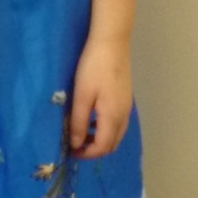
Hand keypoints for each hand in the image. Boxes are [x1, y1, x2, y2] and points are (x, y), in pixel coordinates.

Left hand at [68, 37, 132, 158]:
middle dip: (94, 150)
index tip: (70, 151)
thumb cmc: (93, 68)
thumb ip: (79, 122)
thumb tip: (76, 144)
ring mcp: (127, 107)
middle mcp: (124, 116)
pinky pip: (117, 124)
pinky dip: (105, 129)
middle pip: (112, 144)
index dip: (86, 154)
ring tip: (81, 133)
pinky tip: (92, 119)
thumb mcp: (82, 96)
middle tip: (75, 145)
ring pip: (116, 134)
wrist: (111, 43)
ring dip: (100, 140)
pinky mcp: (125, 99)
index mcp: (113, 117)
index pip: (102, 147)